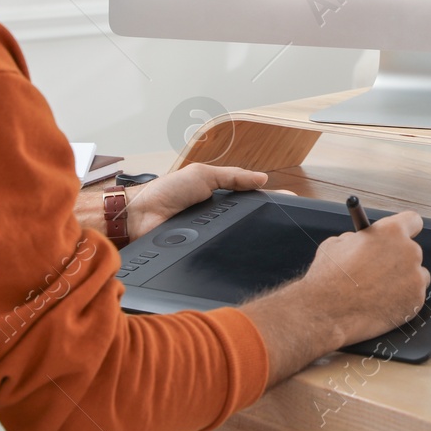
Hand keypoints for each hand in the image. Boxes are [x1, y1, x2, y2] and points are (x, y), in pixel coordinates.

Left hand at [73, 163, 275, 241]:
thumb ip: (232, 176)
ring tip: (275, 242)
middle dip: (266, 225)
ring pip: (236, 241)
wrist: (138, 218)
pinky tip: (245, 256)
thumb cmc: (163, 193)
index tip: (292, 203)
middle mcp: (215, 219)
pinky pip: (220, 255)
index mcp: (217, 198)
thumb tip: (263, 178)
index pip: (249, 199)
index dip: (269, 201)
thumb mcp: (203, 174)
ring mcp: (208, 237)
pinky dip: (230, 255)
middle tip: (290, 227)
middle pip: (246, 223)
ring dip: (250, 240)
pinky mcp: (200, 254)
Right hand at [241, 209, 429, 382]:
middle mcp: (408, 251)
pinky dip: (401, 299)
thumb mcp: (338, 243)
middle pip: (412, 250)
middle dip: (398, 258)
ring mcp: (415, 277)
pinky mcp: (416, 300)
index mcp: (390, 231)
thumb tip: (366, 242)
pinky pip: (413, 296)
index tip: (402, 235)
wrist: (327, 313)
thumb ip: (360, 239)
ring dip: (402, 280)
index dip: (406, 228)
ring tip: (378, 291)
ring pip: (415, 275)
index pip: (413, 221)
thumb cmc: (329, 278)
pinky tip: (382, 304)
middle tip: (380, 270)